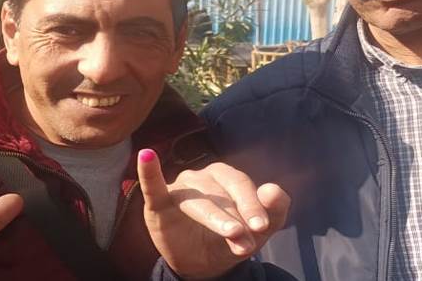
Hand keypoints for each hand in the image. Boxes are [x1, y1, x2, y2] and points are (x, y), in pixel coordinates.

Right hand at [138, 149, 289, 279]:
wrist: (199, 265)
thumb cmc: (227, 241)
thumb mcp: (254, 234)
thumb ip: (272, 213)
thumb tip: (275, 190)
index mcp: (226, 179)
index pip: (241, 185)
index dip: (253, 204)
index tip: (262, 227)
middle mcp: (202, 178)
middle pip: (221, 189)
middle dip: (237, 212)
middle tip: (247, 238)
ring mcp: (179, 189)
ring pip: (196, 199)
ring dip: (215, 215)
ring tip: (232, 233)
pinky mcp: (158, 203)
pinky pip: (153, 186)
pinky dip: (149, 172)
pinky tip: (147, 156)